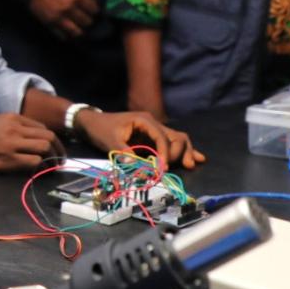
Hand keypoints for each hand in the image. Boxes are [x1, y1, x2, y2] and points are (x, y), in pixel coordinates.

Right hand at [0, 114, 61, 173]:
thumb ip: (15, 128)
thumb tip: (35, 139)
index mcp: (12, 117)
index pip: (41, 126)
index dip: (51, 139)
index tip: (55, 148)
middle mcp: (14, 127)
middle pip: (48, 135)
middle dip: (58, 148)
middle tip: (60, 159)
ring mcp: (12, 143)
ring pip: (44, 147)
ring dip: (53, 158)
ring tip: (53, 166)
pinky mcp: (9, 158)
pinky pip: (34, 161)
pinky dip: (40, 167)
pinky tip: (38, 171)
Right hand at [29, 0, 98, 39]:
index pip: (94, 10)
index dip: (94, 10)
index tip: (92, 10)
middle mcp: (69, 9)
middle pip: (87, 22)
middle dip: (88, 19)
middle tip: (85, 17)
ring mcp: (59, 18)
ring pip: (76, 32)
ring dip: (79, 30)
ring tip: (79, 27)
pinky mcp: (50, 23)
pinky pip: (62, 35)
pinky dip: (67, 35)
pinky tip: (68, 31)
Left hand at [75, 110, 204, 169]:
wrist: (92, 122)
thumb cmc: (100, 129)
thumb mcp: (110, 140)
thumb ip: (125, 153)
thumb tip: (139, 167)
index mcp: (144, 121)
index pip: (162, 137)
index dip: (165, 153)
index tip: (163, 168)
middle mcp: (153, 123)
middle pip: (176, 136)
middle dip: (179, 152)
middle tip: (177, 167)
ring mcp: (154, 130)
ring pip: (177, 139)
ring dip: (185, 151)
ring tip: (193, 164)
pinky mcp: (152, 139)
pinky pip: (171, 143)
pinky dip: (183, 151)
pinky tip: (198, 158)